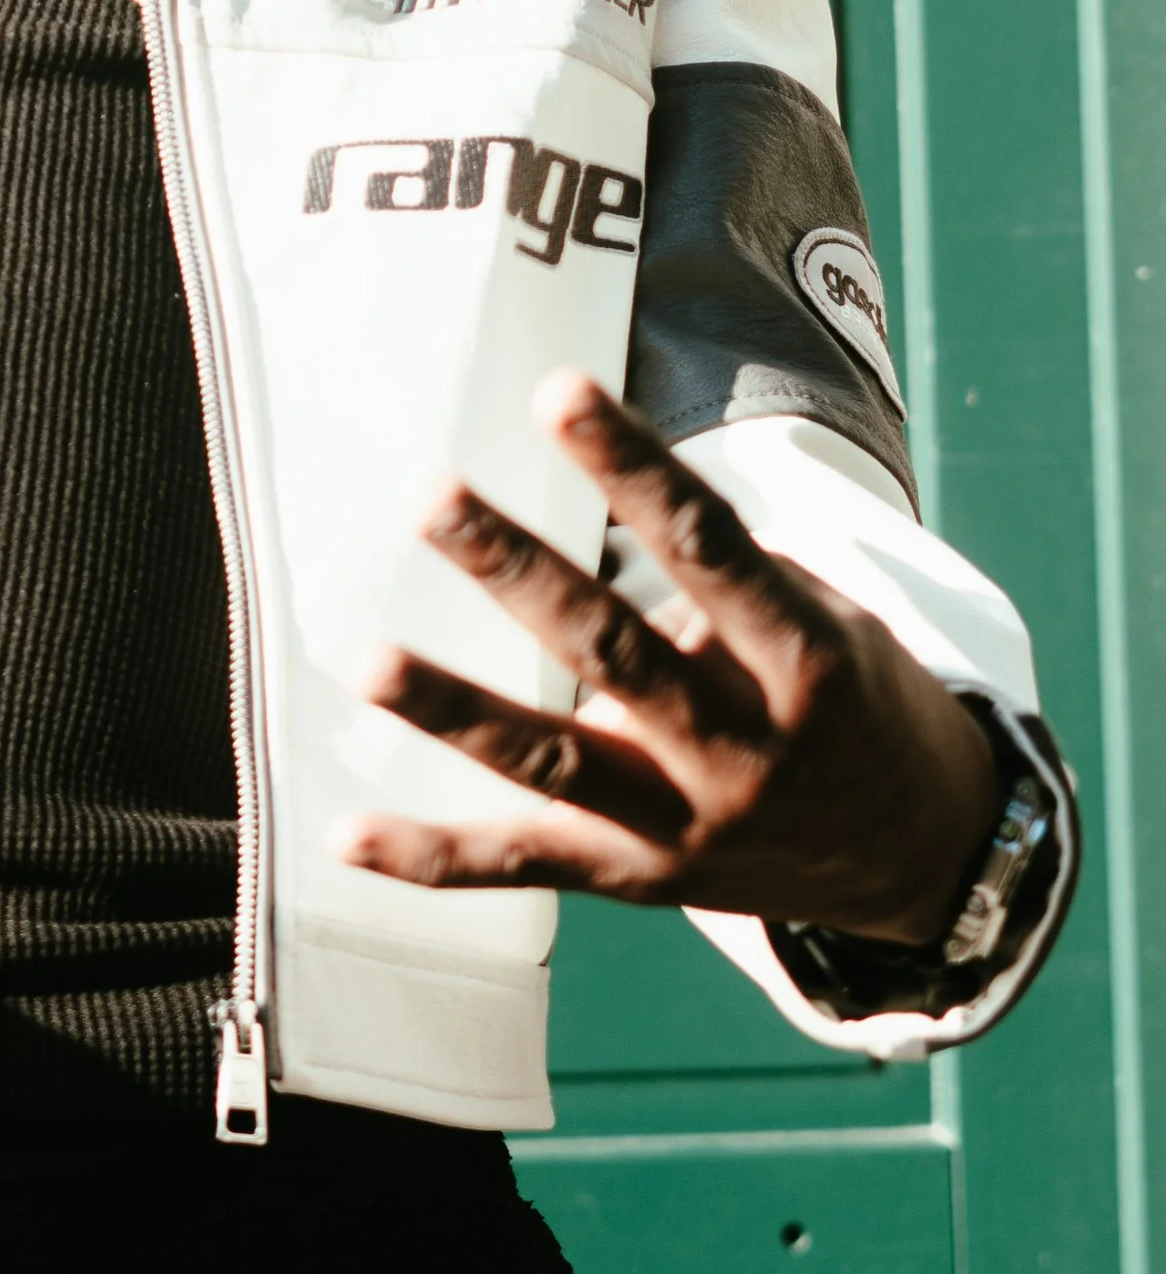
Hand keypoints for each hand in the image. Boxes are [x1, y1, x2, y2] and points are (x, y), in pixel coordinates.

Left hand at [343, 370, 999, 944]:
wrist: (927, 859)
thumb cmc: (854, 702)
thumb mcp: (828, 624)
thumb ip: (721, 584)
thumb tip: (597, 515)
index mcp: (803, 659)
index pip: (708, 546)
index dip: (633, 467)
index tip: (560, 391)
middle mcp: (742, 748)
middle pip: (613, 649)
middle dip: (517, 572)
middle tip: (435, 499)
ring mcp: (685, 826)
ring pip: (553, 763)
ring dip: (455, 710)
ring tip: (369, 661)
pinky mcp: (637, 882)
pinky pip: (524, 867)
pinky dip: (433, 857)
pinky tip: (346, 835)